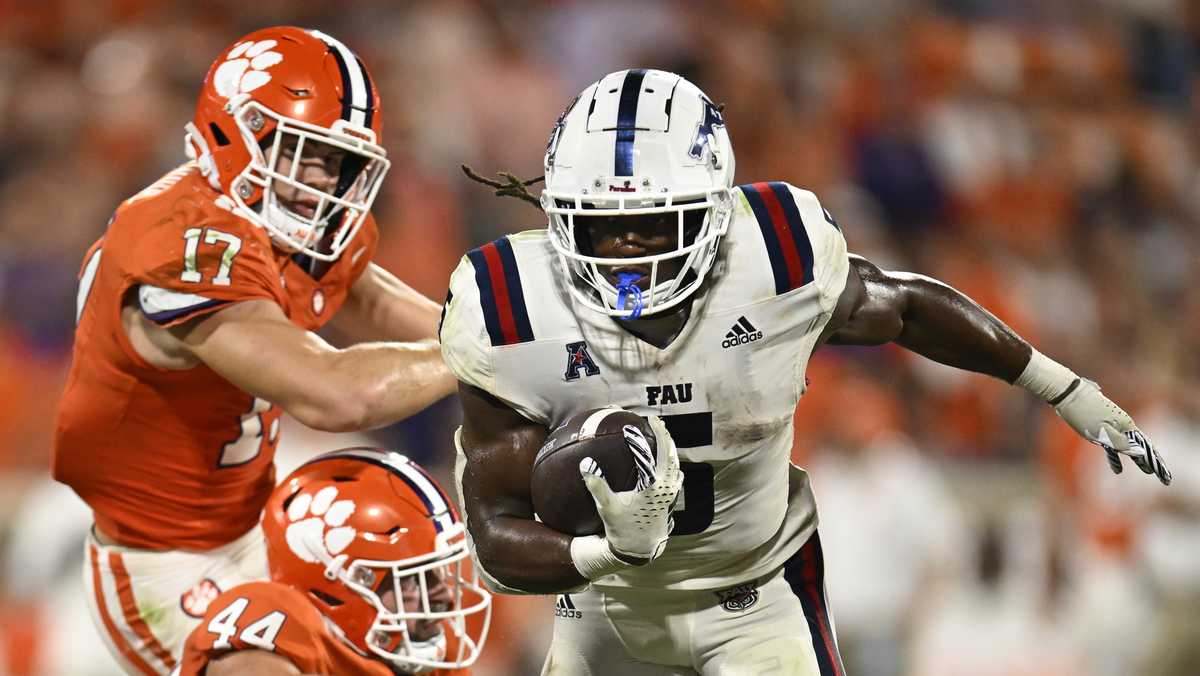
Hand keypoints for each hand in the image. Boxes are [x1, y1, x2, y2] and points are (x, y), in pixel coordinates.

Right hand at [579, 415, 682, 564]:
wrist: (638, 550)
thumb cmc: (622, 528)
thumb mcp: (607, 506)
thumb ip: (596, 484)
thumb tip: (585, 463)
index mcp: (652, 487)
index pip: (651, 456)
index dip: (643, 438)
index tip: (635, 425)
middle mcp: (666, 488)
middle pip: (671, 455)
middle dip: (665, 435)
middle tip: (656, 421)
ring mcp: (671, 494)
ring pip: (676, 464)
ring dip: (670, 448)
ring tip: (663, 434)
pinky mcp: (671, 499)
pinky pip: (676, 474)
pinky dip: (672, 462)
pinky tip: (668, 460)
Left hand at [1054, 379, 1170, 485]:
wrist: (1067, 393)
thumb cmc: (1084, 413)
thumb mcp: (1102, 432)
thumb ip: (1121, 443)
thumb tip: (1140, 452)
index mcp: (1126, 425)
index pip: (1145, 447)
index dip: (1154, 461)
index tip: (1164, 476)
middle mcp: (1122, 423)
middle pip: (1138, 445)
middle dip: (1148, 460)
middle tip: (1157, 474)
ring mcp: (1111, 423)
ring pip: (1126, 444)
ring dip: (1134, 458)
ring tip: (1145, 470)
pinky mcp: (1099, 424)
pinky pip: (1112, 443)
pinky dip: (1116, 456)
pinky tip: (1116, 468)